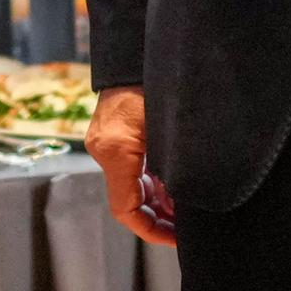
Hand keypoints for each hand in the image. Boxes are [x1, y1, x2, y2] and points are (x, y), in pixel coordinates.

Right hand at [88, 87, 174, 245]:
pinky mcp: (111, 133)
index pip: (126, 210)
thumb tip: (186, 202)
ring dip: (155, 200)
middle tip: (186, 228)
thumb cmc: (159, 83)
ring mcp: (105, 141)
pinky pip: (128, 168)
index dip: (152, 231)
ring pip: (129, 185)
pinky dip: (149, 182)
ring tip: (184, 209)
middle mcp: (104, 149)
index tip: (177, 239)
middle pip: (127, 200)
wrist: (136, 50)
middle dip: (158, 218)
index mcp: (117, 151)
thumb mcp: (172, 132)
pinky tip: (173, 185)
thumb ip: (176, 169)